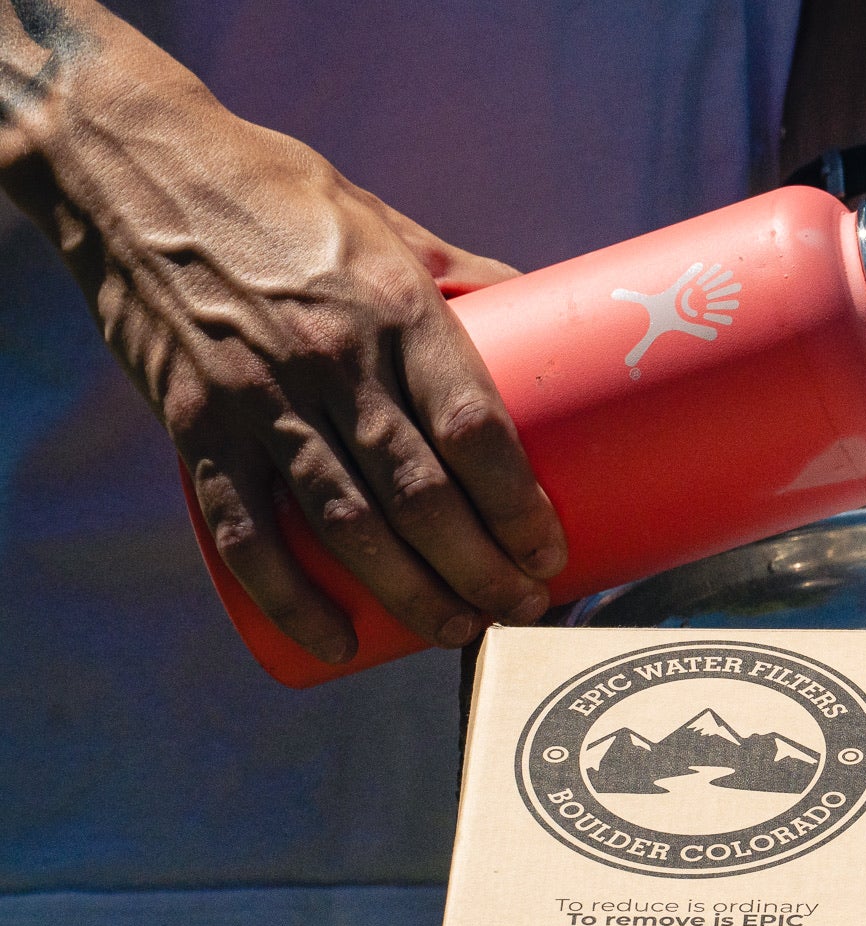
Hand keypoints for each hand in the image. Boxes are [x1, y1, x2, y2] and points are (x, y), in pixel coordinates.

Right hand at [1, 17, 564, 663]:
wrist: (134, 169)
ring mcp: (258, 398)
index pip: (474, 428)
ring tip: (460, 629)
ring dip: (411, 595)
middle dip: (483, 568)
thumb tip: (558, 327)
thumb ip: (466, 282)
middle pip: (422, 495)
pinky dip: (292, 599)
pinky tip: (335, 644)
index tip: (552, 549)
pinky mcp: (196, 426)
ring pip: (348, 525)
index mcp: (395, 308)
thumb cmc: (286, 197)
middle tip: (523, 605)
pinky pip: (248, 533)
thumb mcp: (389, 226)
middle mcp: (331, 359)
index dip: (518, 505)